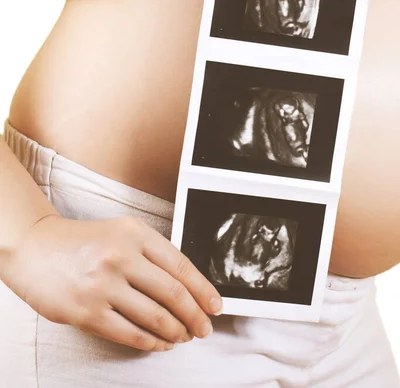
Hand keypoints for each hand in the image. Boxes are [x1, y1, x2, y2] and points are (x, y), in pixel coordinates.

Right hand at [3, 214, 222, 351]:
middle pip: (173, 293)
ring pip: (155, 317)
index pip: (181, 265)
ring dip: (176, 331)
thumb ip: (152, 253)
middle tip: (204, 328)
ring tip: (183, 336)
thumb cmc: (84, 242)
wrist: (38, 248)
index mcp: (134, 233)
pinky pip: (130, 333)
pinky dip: (152, 342)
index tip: (215, 305)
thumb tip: (188, 286)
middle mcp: (121, 257)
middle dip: (195, 316)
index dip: (203, 289)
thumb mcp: (122, 232)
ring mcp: (103, 285)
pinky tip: (160, 343)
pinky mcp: (88, 312)